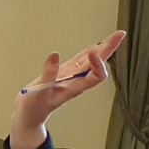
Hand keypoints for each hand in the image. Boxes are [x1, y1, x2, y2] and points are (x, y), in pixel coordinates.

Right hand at [10, 30, 125, 148]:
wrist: (29, 114)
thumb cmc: (34, 108)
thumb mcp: (39, 93)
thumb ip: (48, 74)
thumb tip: (55, 55)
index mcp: (75, 88)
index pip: (95, 76)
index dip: (98, 63)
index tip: (92, 52)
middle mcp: (77, 81)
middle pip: (98, 64)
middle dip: (109, 49)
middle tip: (120, 34)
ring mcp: (71, 76)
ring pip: (91, 61)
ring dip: (102, 48)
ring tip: (113, 36)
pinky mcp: (64, 73)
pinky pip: (80, 61)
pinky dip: (88, 52)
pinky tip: (94, 46)